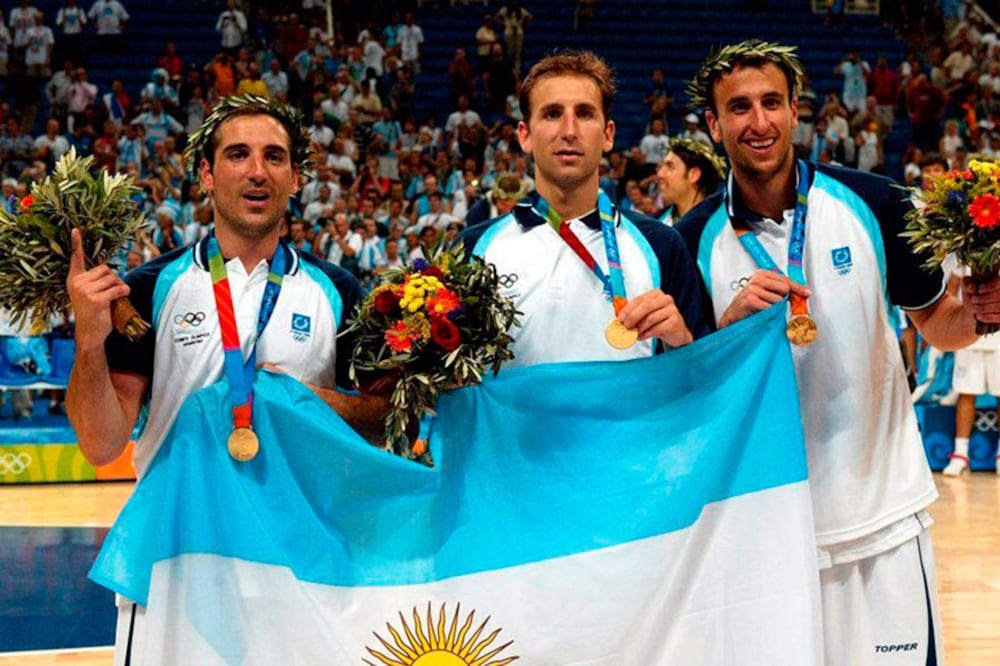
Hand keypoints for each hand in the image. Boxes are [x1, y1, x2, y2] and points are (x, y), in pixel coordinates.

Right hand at [67, 228, 129, 349]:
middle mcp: (77, 283)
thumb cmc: (93, 312)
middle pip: (105, 268)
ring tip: (113, 297)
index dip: (77, 243)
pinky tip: (122, 297)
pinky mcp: (96, 299)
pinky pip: (119, 288)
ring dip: (119, 286)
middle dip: (113, 278)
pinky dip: (125, 291)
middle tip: (110, 292)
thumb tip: (112, 271)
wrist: (89, 333)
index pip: (76, 258)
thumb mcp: (88, 293)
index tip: (75, 229)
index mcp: (74, 279)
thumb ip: (94, 281)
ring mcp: (85, 291)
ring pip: (113, 278)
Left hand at [618, 289, 692, 347]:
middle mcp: (666, 299)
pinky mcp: (675, 321)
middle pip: (645, 306)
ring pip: (650, 318)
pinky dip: (646, 334)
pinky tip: (641, 337)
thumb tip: (618, 316)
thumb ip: (633, 312)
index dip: (628, 309)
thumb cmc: (658, 321)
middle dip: (633, 317)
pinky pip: (657, 328)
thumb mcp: (646, 314)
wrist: (676, 332)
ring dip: (639, 328)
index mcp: (656, 294)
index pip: (639, 299)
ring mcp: (672, 310)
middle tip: (626, 326)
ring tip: (634, 334)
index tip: (620, 318)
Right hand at [718, 270, 810, 327]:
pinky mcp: (751, 299)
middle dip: (783, 298)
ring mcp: (753, 288)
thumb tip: (801, 293)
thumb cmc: (750, 305)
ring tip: (762, 308)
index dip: (797, 287)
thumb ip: (780, 290)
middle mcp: (757, 278)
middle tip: (773, 304)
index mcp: (762, 274)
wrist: (733, 316)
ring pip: (778, 300)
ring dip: (773, 308)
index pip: (785, 279)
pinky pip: (770, 308)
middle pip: (785, 288)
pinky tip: (759, 312)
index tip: (806, 293)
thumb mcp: (765, 292)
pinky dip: (767, 313)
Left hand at [962, 274, 999, 322]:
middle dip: (984, 299)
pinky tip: (978, 316)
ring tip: (974, 308)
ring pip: (999, 307)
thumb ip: (967, 283)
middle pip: (999, 295)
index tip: (979, 290)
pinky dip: (988, 317)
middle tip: (973, 300)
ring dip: (984, 308)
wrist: (972, 308)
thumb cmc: (971, 294)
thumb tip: (972, 288)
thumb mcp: (966, 286)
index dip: (991, 286)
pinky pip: (999, 317)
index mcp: (998, 282)